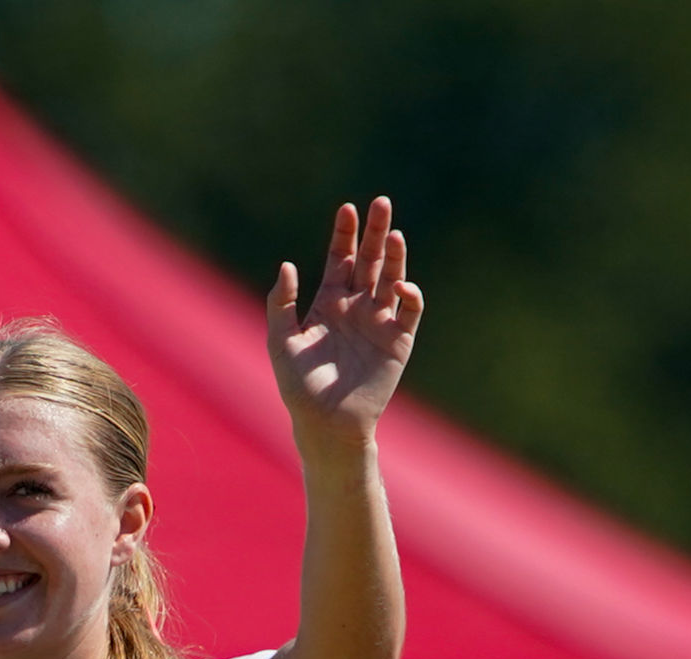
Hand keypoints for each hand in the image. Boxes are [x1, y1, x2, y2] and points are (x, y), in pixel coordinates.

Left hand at [266, 197, 423, 454]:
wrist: (326, 424)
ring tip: (394, 233)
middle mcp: (357, 308)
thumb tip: (287, 265)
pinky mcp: (398, 342)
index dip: (344, 234)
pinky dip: (409, 294)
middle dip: (374, 232)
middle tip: (381, 202)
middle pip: (369, 260)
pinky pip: (410, 311)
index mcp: (330, 303)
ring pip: (391, 278)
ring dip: (395, 256)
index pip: (341, 259)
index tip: (346, 209)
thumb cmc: (300, 388)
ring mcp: (380, 323)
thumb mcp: (281, 343)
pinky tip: (398, 285)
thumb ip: (280, 304)